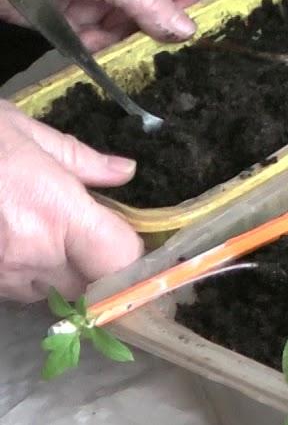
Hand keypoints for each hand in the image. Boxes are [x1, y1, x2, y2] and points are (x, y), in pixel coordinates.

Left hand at [0, 0, 199, 51]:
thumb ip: (148, 2)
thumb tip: (190, 32)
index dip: (184, 2)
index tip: (177, 30)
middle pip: (159, 7)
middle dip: (148, 27)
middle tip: (140, 44)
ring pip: (131, 28)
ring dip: (119, 39)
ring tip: (100, 38)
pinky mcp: (77, 13)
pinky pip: (103, 38)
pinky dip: (96, 45)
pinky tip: (83, 40)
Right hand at [0, 102, 142, 303]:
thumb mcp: (22, 130)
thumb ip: (80, 160)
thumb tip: (124, 172)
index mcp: (56, 213)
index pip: (122, 261)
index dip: (136, 258)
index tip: (138, 244)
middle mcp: (31, 254)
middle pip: (92, 288)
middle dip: (101, 272)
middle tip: (96, 242)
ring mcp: (0, 274)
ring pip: (51, 294)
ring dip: (60, 275)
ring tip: (47, 237)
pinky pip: (13, 291)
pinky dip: (23, 276)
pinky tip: (11, 241)